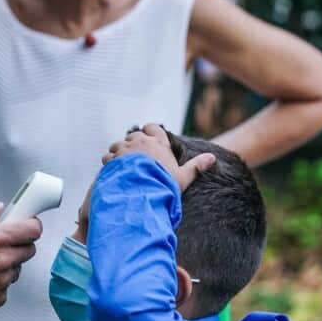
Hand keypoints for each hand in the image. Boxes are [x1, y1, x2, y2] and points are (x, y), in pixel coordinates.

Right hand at [0, 197, 40, 315]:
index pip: (33, 229)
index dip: (31, 224)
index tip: (26, 224)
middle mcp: (3, 261)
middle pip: (29, 250)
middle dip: (19, 244)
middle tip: (2, 242)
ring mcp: (1, 282)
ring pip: (16, 269)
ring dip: (7, 264)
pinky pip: (5, 286)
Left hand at [102, 123, 216, 190]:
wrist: (143, 193)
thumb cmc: (164, 184)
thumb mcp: (183, 177)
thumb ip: (196, 166)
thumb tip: (213, 158)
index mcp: (158, 142)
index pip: (152, 127)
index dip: (150, 132)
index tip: (149, 139)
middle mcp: (140, 141)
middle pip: (134, 135)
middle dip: (134, 144)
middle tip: (137, 158)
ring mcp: (125, 148)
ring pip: (119, 144)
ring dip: (120, 152)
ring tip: (124, 166)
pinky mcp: (113, 158)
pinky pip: (108, 156)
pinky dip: (110, 163)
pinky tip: (114, 172)